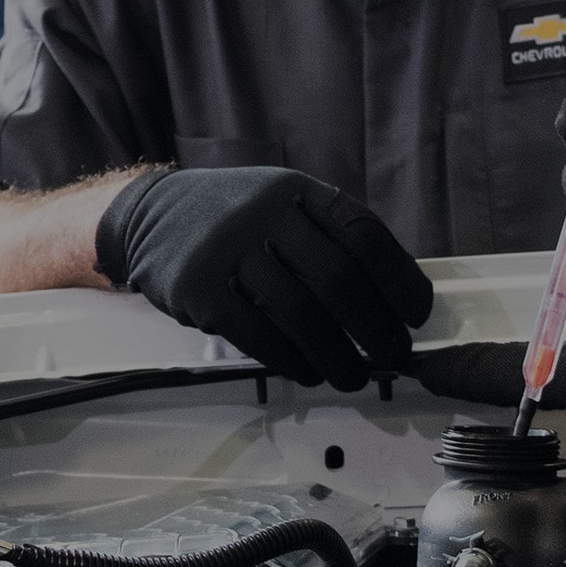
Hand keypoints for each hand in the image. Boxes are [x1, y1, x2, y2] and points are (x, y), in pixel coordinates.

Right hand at [95, 166, 432, 390]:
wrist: (148, 216)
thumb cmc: (232, 216)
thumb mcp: (278, 201)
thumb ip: (325, 234)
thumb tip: (392, 296)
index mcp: (294, 189)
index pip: (362, 231)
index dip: (399, 277)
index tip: (417, 314)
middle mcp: (263, 213)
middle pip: (339, 279)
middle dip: (377, 328)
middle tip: (393, 357)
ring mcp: (229, 250)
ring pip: (303, 316)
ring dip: (339, 358)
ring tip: (352, 377)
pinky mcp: (201, 288)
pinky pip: (260, 336)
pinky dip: (293, 362)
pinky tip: (307, 371)